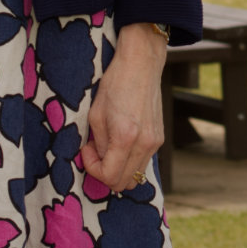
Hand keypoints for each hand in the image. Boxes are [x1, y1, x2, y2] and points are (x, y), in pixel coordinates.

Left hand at [79, 21, 166, 191]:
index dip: (93, 169)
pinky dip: (129, 161)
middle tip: (96, 151)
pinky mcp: (159, 137)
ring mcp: (155, 142)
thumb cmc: (115, 84)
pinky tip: (121, 143)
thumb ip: (99, 144)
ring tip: (109, 147)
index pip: (109, 177)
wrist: (141, 64)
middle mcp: (145, 144)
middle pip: (124, 183)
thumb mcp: (96, 114)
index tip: (87, 150)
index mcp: (126, 137)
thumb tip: (100, 160)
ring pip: (135, 176)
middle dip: (105, 173)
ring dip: (119, 169)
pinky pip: (143, 162)